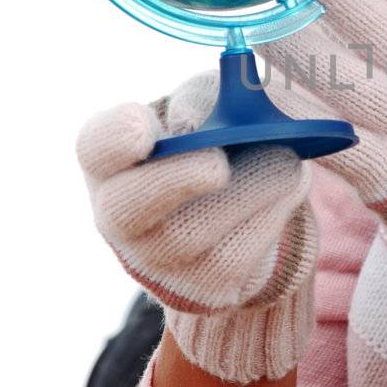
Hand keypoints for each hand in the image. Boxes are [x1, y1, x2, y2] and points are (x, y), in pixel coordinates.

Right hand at [76, 71, 317, 383]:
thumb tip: (198, 119)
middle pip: (126, 207)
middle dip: (173, 181)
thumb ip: (206, 98)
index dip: (115, 139)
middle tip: (216, 163)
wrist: (249, 204)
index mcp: (113, 158)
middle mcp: (120, 213)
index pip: (97, 148)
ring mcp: (156, 259)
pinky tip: (289, 185)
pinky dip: (269, 216)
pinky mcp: (204, 288)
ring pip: (189, 236)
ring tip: (285, 158)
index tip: (143, 125)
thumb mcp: (213, 101)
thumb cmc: (219, 137)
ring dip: (245, 192)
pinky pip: (235, 258)